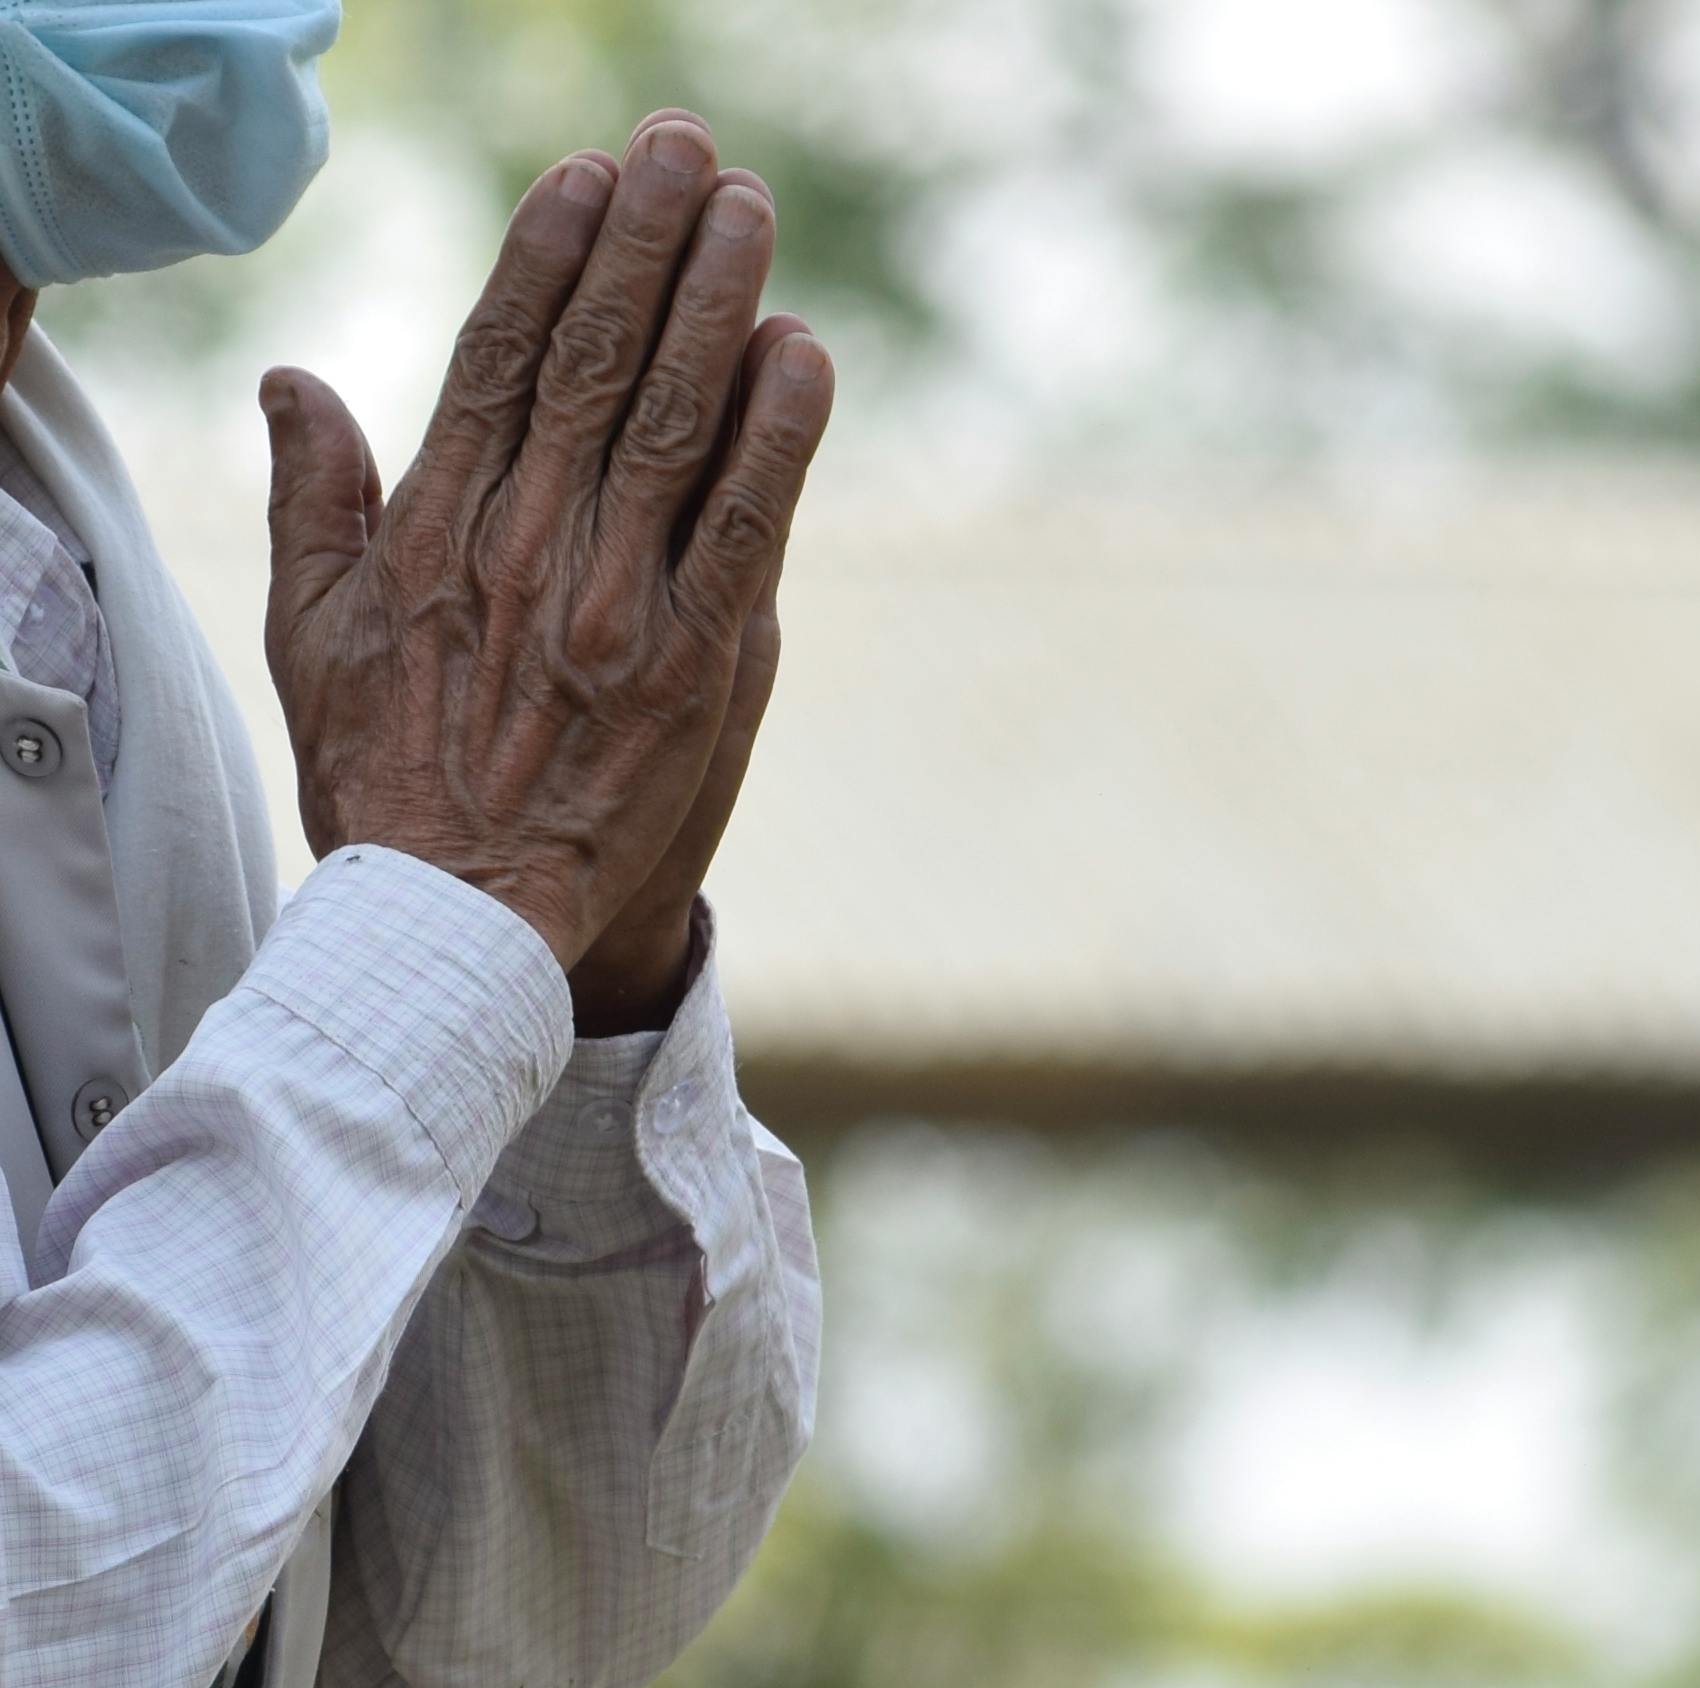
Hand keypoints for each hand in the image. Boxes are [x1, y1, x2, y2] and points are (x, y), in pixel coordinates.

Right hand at [260, 113, 833, 988]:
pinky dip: (778, 436)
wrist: (460, 923)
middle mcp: (526, 552)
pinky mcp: (697, 665)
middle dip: (642, 245)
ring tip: (748, 209)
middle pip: (595, 364)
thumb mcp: (315, 635)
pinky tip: (803, 354)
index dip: (545, 258)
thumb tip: (293, 383)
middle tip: (684, 151)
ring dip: (717, 303)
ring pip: (675, 422)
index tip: (583, 175)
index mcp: (436, 533)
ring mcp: (614, 606)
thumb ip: (315, 503)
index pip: (497, 360)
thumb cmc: (389, 777)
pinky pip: (747, 527)